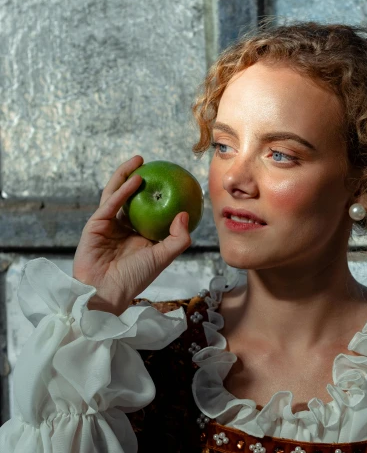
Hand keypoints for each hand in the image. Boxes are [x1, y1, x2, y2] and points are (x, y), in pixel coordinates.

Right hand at [72, 156, 191, 314]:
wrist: (106, 291)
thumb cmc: (135, 278)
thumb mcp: (162, 257)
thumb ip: (177, 239)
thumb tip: (184, 214)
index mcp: (139, 237)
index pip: (149, 211)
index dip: (158, 196)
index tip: (171, 181)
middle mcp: (123, 229)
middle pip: (131, 198)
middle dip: (140, 179)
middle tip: (153, 164)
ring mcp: (108, 225)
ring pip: (117, 195)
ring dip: (127, 176)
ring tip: (140, 161)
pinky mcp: (95, 224)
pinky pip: (110, 203)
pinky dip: (123, 191)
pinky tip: (136, 179)